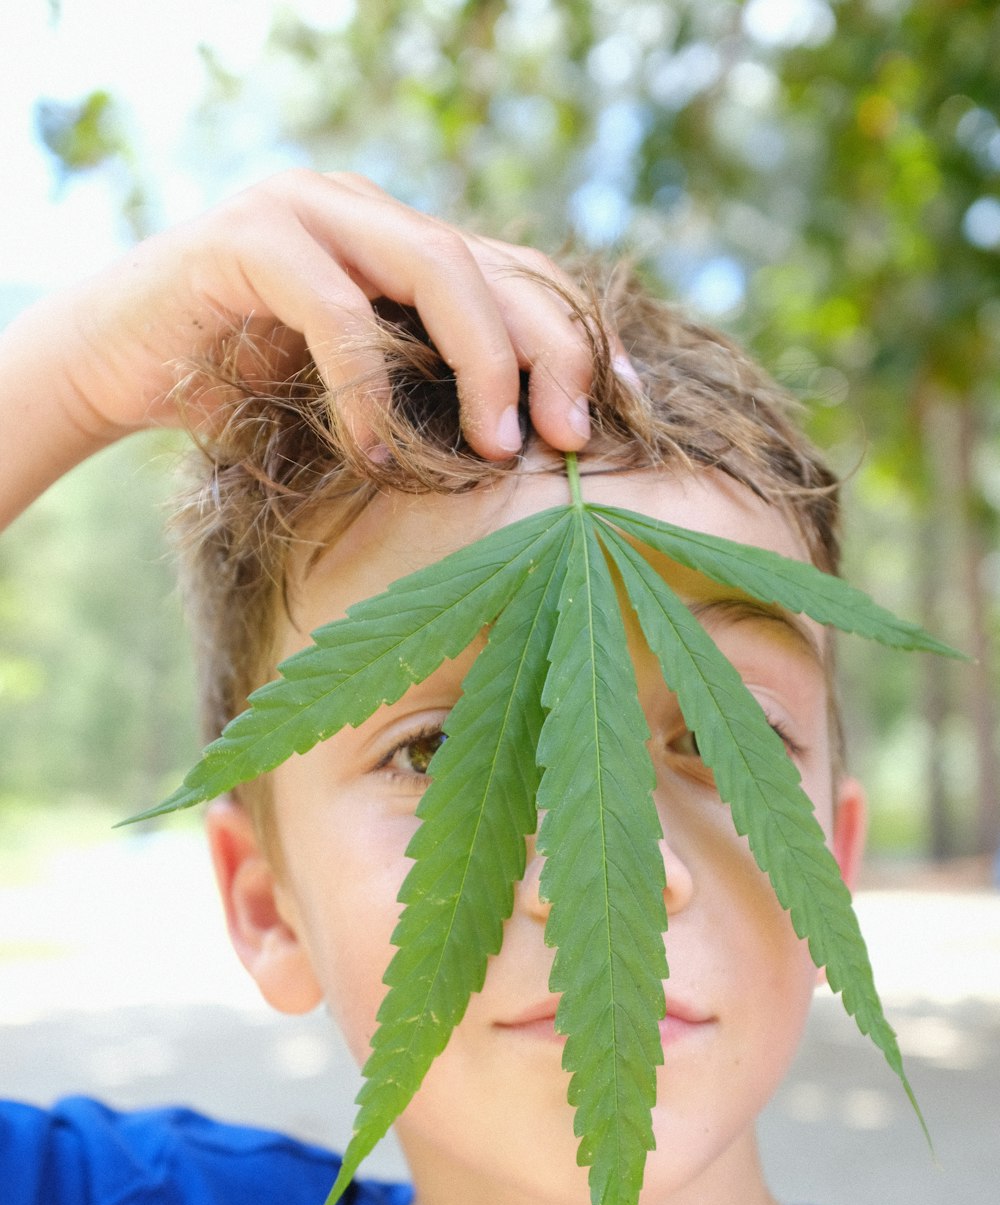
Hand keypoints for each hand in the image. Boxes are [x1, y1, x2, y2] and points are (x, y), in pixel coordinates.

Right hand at [43, 170, 630, 460]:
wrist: (112, 366)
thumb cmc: (237, 396)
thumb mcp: (351, 399)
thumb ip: (422, 395)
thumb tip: (523, 455)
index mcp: (396, 242)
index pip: (512, 272)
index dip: (577, 335)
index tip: (623, 406)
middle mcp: (364, 209)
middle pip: (492, 263)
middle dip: (550, 351)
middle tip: (570, 438)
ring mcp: (307, 209)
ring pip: (435, 266)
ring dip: (481, 362)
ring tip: (495, 448)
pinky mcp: (249, 239)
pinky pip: (337, 310)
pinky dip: (368, 388)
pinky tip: (378, 456)